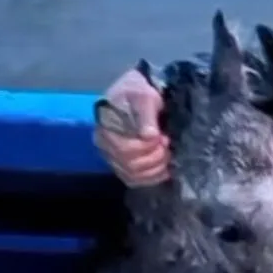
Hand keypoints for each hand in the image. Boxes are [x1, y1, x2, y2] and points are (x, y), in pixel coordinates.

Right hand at [93, 68, 169, 186]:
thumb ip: (146, 116)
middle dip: (154, 158)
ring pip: (133, 176)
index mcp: (105, 130)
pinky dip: (152, 177)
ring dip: (155, 169)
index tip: (162, 137)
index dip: (147, 148)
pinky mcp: (123, 164)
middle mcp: (105, 147)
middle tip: (167, 144)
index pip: (125, 150)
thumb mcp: (144, 97)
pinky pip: (135, 180)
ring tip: (167, 154)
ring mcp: (113, 157)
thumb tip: (150, 135)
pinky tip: (165, 170)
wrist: (137, 92)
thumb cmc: (138, 92)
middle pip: (130, 166)